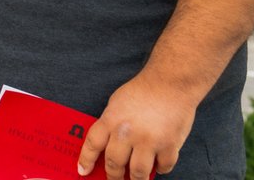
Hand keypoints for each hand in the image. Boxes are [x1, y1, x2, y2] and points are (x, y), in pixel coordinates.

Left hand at [77, 73, 196, 178]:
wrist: (170, 83)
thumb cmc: (142, 92)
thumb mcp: (116, 104)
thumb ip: (111, 124)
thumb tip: (106, 148)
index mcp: (111, 120)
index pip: (93, 144)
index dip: (86, 160)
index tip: (82, 171)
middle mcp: (127, 132)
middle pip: (114, 163)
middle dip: (113, 176)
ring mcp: (149, 141)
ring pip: (138, 173)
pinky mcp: (170, 145)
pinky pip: (164, 167)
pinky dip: (161, 169)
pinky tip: (158, 165)